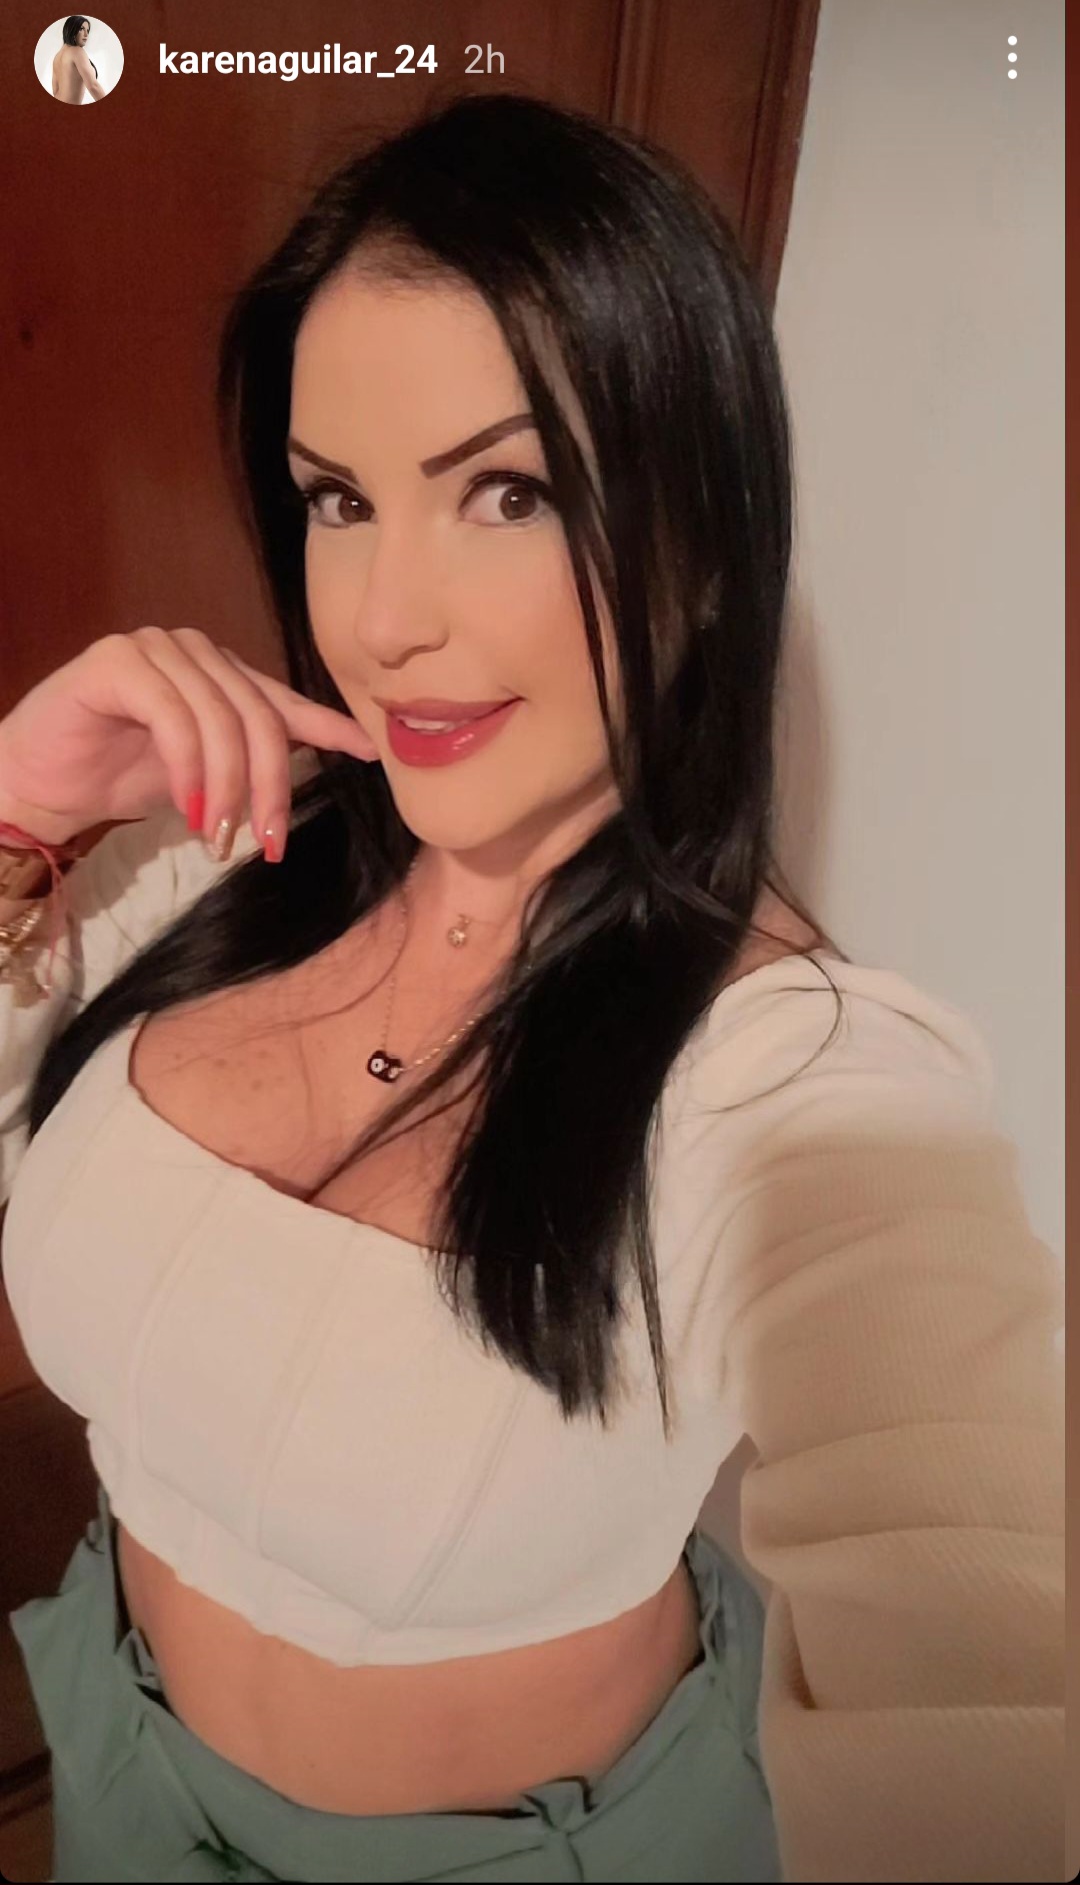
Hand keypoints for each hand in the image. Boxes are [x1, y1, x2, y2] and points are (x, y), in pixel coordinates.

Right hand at [0, 626, 379, 857]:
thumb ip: (253, 761)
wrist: (37, 785)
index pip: (280, 700)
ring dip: (226, 787)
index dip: (326, 727)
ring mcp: (153, 648)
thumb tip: (326, 764)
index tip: (369, 755)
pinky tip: (187, 809)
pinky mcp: (116, 662)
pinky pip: (173, 716)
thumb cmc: (116, 778)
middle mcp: (192, 649)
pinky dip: (188, 768)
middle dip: (269, 786)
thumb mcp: (205, 776)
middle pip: (256, 716)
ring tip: (218, 837)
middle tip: (268, 843)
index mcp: (218, 671)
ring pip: (220, 719)